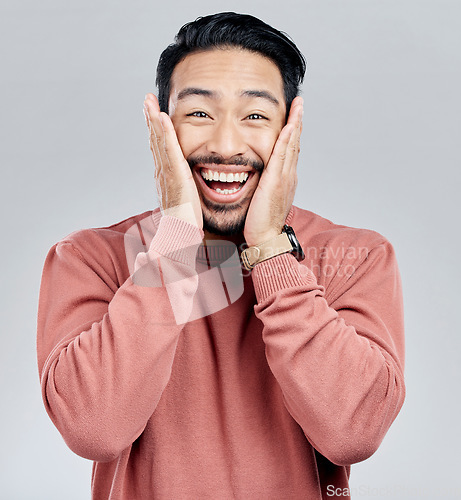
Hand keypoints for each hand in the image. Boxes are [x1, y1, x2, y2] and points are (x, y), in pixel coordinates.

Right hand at [143, 94, 202, 228]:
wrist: (180, 238)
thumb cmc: (184, 224)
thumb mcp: (183, 202)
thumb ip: (182, 191)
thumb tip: (183, 187)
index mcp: (165, 177)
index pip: (159, 149)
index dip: (155, 130)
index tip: (153, 113)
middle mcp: (162, 173)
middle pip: (155, 141)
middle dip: (150, 119)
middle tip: (147, 99)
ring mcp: (166, 174)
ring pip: (158, 142)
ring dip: (153, 120)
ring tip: (149, 101)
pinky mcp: (175, 177)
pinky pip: (169, 151)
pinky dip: (164, 133)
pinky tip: (162, 118)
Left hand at [243, 97, 302, 246]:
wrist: (266, 238)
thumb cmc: (262, 223)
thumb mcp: (265, 199)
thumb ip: (265, 186)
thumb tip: (261, 179)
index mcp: (285, 179)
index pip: (290, 150)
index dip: (292, 132)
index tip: (293, 116)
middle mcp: (288, 176)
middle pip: (295, 143)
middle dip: (297, 121)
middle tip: (299, 103)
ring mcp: (284, 178)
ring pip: (291, 146)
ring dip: (295, 124)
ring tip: (298, 105)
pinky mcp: (276, 182)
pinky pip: (282, 156)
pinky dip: (286, 140)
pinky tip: (288, 126)